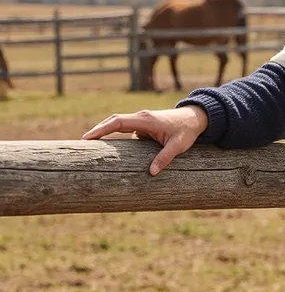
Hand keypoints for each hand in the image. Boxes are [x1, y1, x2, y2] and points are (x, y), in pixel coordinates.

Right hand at [81, 105, 208, 175]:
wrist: (194, 119)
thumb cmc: (186, 131)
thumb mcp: (178, 146)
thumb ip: (165, 158)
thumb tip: (151, 173)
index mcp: (145, 120)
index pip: (117, 122)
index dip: (101, 129)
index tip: (87, 137)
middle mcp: (140, 117)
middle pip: (112, 121)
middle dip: (97, 131)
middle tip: (82, 143)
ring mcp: (140, 120)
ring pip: (117, 124)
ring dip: (104, 132)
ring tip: (89, 145)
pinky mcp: (142, 125)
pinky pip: (124, 129)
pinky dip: (113, 135)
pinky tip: (107, 146)